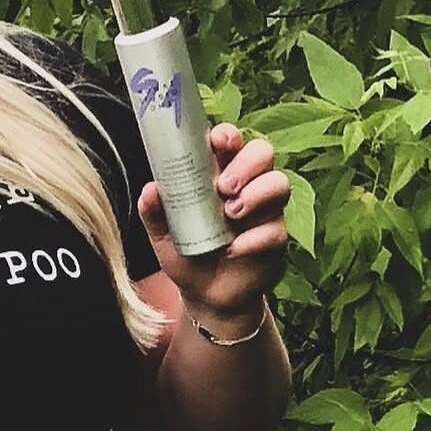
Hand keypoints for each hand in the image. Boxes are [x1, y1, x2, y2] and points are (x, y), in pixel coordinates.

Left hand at [136, 125, 290, 330]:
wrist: (204, 295)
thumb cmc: (186, 253)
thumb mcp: (162, 233)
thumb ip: (154, 210)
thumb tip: (151, 189)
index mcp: (218, 174)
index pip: (230, 142)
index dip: (227, 135)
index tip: (217, 141)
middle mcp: (246, 186)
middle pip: (263, 153)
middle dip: (246, 163)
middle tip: (223, 186)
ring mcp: (265, 212)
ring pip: (280, 183)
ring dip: (257, 193)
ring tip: (230, 213)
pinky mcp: (275, 241)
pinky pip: (276, 231)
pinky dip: (254, 238)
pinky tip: (234, 249)